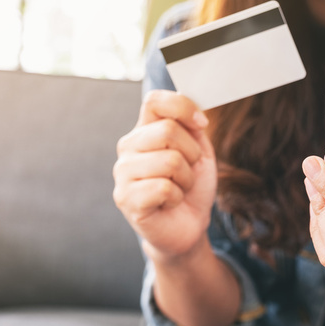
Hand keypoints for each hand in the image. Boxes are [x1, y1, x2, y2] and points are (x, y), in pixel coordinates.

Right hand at [113, 90, 216, 263]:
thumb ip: (193, 127)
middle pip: (168, 130)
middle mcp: (128, 147)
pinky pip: (163, 188)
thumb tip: (193, 110)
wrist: (188, 225)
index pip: (154, 100)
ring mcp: (123, 173)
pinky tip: (169, 203)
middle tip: (188, 170)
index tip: (202, 124)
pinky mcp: (125, 198)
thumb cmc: (191, 186)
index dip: (183, 107)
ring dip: (186, 179)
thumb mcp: (200, 150)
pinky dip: (177, 197)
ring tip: (178, 188)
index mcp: (144, 129)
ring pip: (170, 161)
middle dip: (192, 153)